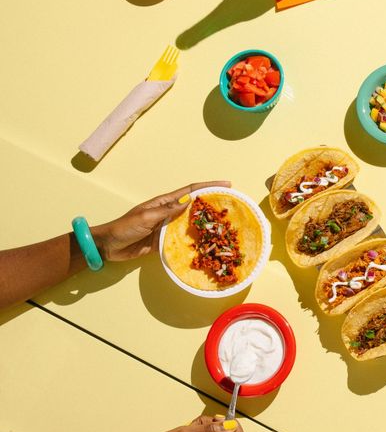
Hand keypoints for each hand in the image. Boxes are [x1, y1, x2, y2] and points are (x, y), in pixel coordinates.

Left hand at [92, 181, 230, 260]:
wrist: (109, 245)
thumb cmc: (124, 227)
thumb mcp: (146, 217)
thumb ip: (167, 211)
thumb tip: (189, 202)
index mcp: (164, 202)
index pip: (190, 191)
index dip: (208, 186)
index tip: (226, 185)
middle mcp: (168, 213)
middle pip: (194, 207)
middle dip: (211, 205)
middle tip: (230, 208)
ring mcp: (167, 227)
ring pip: (190, 224)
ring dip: (204, 226)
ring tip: (223, 228)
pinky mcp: (163, 242)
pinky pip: (182, 240)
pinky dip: (193, 242)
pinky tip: (204, 246)